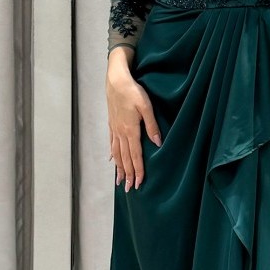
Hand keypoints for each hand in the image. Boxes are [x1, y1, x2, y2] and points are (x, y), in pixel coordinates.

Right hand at [106, 47, 160, 190]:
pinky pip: (111, 144)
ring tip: (120, 181)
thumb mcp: (146, 106)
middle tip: (129, 189)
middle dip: (128, 175)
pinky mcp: (112, 124)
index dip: (138, 171)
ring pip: (117, 154)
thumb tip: (157, 143)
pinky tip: (112, 160)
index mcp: (130, 130)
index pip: (135, 156)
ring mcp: (114, 129)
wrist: (116, 80)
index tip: (139, 184)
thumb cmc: (133, 91)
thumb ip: (152, 126)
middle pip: (125, 159)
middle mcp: (121, 133)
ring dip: (119, 168)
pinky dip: (113, 154)